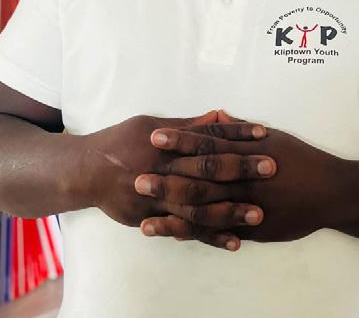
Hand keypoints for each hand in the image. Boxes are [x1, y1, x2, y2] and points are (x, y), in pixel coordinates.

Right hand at [81, 111, 272, 249]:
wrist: (86, 170)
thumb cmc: (121, 140)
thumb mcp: (151, 124)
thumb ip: (187, 125)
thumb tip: (219, 115)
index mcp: (167, 141)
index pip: (208, 135)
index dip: (235, 133)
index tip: (263, 133)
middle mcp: (164, 168)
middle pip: (207, 168)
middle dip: (240, 169)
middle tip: (272, 168)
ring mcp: (158, 196)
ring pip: (199, 205)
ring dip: (230, 209)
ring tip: (259, 213)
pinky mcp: (153, 218)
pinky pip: (185, 230)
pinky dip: (210, 236)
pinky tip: (234, 242)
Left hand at [140, 116, 341, 244]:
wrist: (330, 191)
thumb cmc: (301, 158)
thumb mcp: (273, 136)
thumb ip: (240, 128)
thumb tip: (215, 112)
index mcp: (246, 153)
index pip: (206, 144)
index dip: (180, 141)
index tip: (155, 137)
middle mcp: (243, 180)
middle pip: (199, 180)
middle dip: (167, 180)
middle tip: (136, 178)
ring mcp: (247, 207)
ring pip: (204, 212)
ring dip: (173, 215)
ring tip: (143, 219)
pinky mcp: (252, 229)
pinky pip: (219, 233)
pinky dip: (196, 235)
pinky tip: (175, 237)